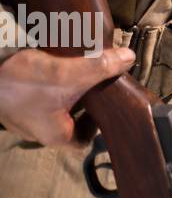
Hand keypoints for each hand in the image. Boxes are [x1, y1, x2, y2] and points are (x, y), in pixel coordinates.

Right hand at [0, 47, 135, 145]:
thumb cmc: (21, 84)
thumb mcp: (69, 75)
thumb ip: (101, 68)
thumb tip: (128, 58)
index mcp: (55, 134)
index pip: (84, 140)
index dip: (99, 125)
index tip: (110, 104)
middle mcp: (39, 128)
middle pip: (73, 119)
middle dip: (89, 99)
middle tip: (101, 81)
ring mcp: (27, 113)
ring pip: (58, 103)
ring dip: (72, 85)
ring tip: (86, 68)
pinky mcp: (18, 98)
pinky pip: (43, 92)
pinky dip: (55, 78)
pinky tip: (62, 62)